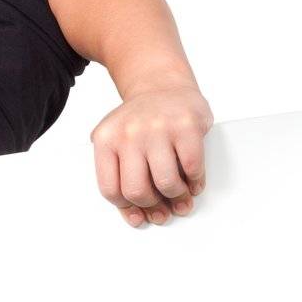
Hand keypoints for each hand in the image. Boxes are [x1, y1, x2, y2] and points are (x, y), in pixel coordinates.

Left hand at [90, 84, 212, 226]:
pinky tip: (193, 180)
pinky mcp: (186, 125)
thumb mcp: (118, 144)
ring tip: (181, 194)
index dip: (129, 208)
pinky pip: (192, 168)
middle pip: (138, 191)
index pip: (111, 190)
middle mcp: (129, 132)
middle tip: (165, 207)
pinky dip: (195, 181)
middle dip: (154, 206)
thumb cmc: (141, 122)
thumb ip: (122, 178)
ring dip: (177, 196)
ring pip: (167, 183)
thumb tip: (138, 217)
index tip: (141, 212)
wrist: (162, 84)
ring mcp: (158, 127)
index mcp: (106, 139)